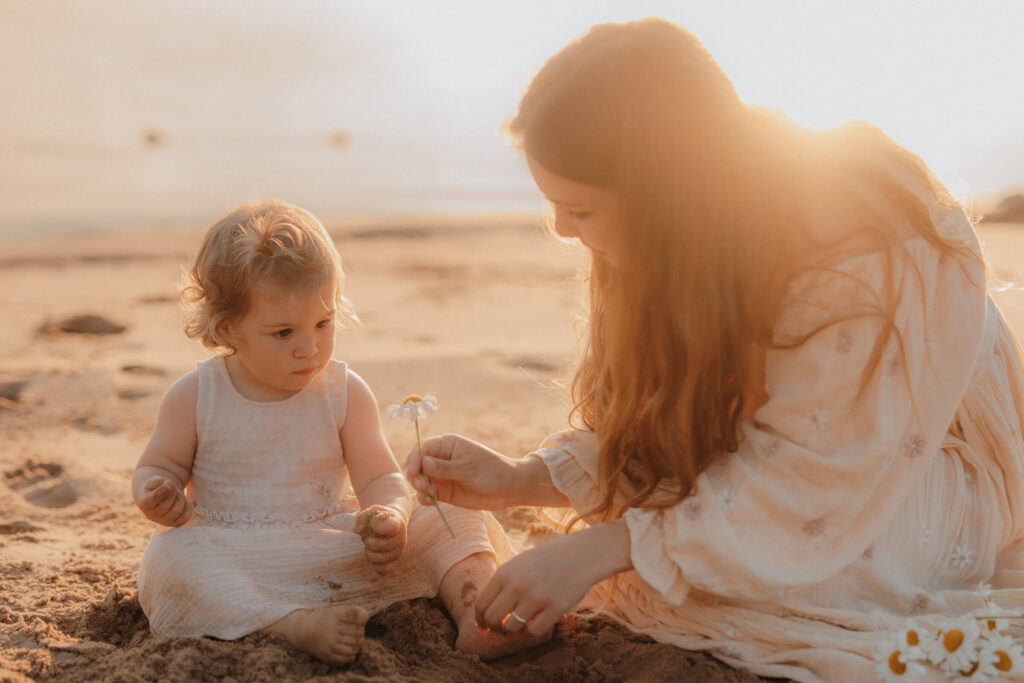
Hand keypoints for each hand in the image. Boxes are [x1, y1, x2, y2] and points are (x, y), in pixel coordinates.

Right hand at [137, 476, 193, 526]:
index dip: (161, 492)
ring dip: (181, 499)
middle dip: (173, 493)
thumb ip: (160, 483)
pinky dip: (189, 508)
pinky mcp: (174, 523)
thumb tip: (169, 487)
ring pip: (177, 511)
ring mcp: (163, 521)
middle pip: (166, 505)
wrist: (159, 495)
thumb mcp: (155, 481)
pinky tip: (188, 501)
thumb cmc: (156, 487)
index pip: (152, 499)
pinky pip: (185, 517)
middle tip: (173, 487)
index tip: (167, 485)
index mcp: (145, 503)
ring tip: (178, 493)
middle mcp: (152, 515)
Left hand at [354, 504, 406, 571]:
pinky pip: (384, 569)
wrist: (392, 522)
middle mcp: (401, 538)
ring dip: (370, 554)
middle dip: (369, 542)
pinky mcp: (394, 561)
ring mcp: (398, 551)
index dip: (377, 527)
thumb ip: (363, 517)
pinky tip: (373, 556)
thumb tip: (357, 530)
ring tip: (369, 547)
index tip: (373, 524)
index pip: (391, 527)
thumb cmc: (380, 517)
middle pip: (383, 546)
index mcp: (397, 523)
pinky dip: (375, 565)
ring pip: (381, 559)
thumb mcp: (372, 511)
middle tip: (367, 538)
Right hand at [404, 434, 519, 510]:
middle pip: (417, 464)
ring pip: (420, 480)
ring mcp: (442, 476)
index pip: (422, 448)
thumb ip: (446, 468)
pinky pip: (427, 494)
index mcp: (447, 445)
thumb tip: (424, 462)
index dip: (414, 459)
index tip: (413, 471)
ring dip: (419, 487)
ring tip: (429, 494)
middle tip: (423, 485)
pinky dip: (425, 498)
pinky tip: (431, 501)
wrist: (508, 489)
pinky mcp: (444, 491)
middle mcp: (441, 459)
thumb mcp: (469, 468)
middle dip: (415, 475)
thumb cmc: (492, 471)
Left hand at [475, 519, 632, 637]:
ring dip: (515, 630)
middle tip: (503, 629)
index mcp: (505, 572)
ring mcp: (536, 597)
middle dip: (495, 628)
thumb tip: (484, 616)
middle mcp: (517, 585)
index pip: (481, 604)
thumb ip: (502, 586)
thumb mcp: (519, 565)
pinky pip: (534, 631)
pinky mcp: (555, 608)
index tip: (484, 627)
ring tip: (523, 622)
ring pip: (512, 628)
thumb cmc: (547, 560)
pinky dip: (534, 630)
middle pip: (493, 619)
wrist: (582, 554)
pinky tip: (540, 620)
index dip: (480, 620)